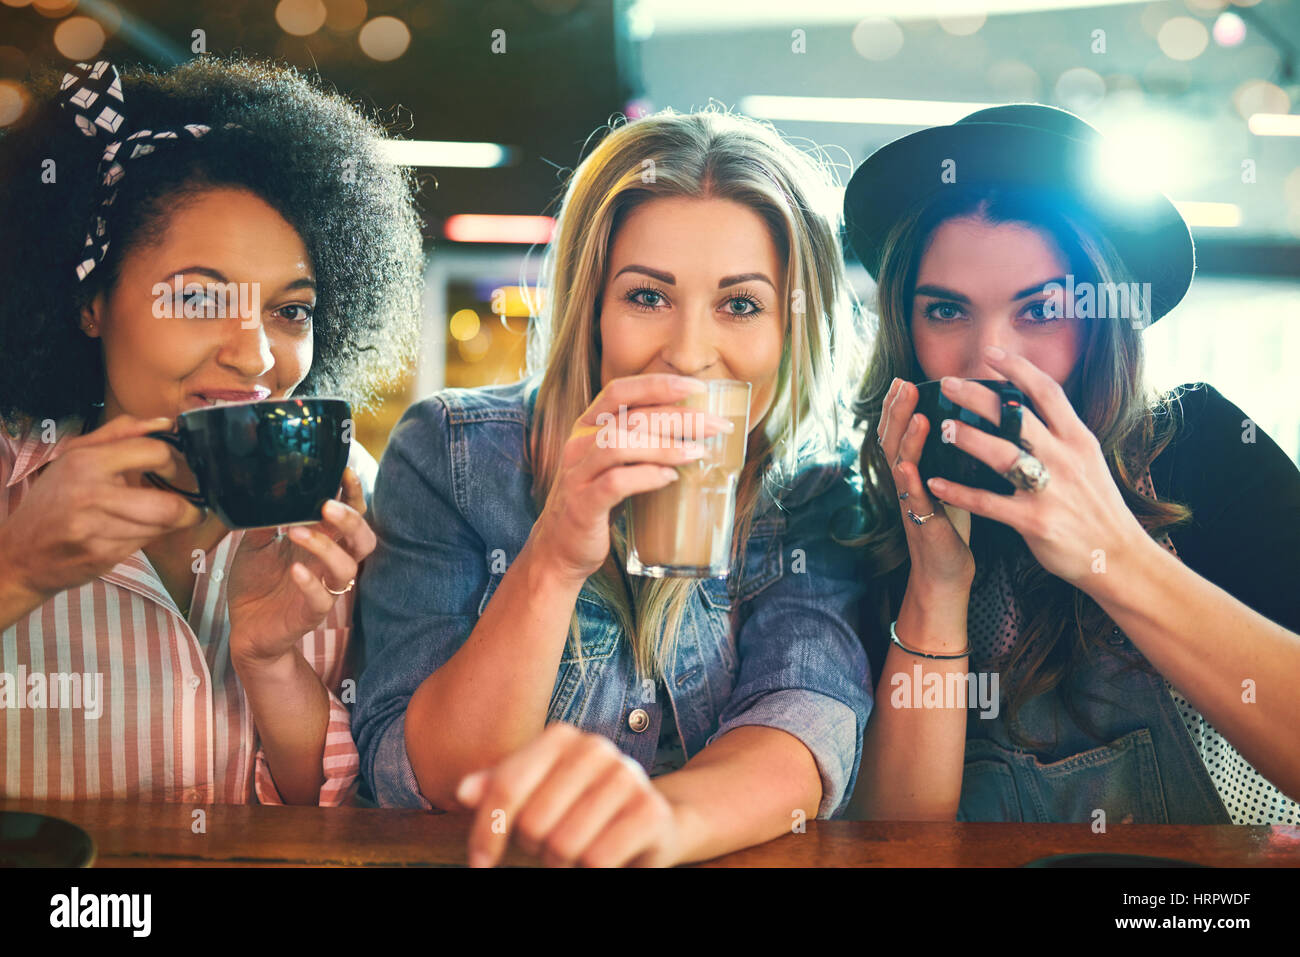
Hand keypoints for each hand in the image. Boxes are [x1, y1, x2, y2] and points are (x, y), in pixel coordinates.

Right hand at [0, 414, 202, 600]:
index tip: (172, 470)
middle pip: (169, 505)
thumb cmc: (54, 501)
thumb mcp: (75, 456)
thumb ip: (121, 433)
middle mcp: (90, 494)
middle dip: (188, 509)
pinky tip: (129, 533)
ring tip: (154, 519)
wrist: (20, 553)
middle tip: (187, 506)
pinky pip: (146, 544)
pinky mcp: (102, 556)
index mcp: (85, 460)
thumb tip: (166, 423)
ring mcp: (97, 529)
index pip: (154, 452)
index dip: (172, 462)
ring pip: (162, 527)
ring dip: (167, 525)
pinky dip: (147, 538)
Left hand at [227, 468, 375, 667]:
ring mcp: (323, 589)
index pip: (350, 516)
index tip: (344, 471)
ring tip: (296, 532)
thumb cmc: (257, 584)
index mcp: (322, 543)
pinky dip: (311, 583)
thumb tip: (268, 486)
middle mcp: (328, 564)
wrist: (244, 628)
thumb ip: (266, 519)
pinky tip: (294, 570)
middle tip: (327, 505)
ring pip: (347, 568)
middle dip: (352, 520)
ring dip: (326, 547)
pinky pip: (322, 599)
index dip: (354, 495)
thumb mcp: (255, 543)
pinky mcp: (310, 613)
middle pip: (363, 540)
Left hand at [454, 723, 682, 867]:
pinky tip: (600, 862)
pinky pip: (597, 860)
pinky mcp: (650, 811)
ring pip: (563, 845)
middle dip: (534, 849)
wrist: (652, 821)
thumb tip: (464, 792)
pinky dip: (590, 871)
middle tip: (550, 846)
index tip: (480, 863)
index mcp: (561, 737)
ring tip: (576, 852)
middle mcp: (596, 748)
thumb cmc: (579, 809)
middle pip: (532, 822)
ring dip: (562, 863)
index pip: (506, 788)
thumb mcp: (534, 795)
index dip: (486, 832)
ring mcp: (627, 776)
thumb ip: (498, 790)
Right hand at [529, 374, 734, 583]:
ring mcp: (577, 474)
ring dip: (665, 446)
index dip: (658, 384)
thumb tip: (695, 431)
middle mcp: (578, 444)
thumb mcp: (614, 465)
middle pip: (630, 417)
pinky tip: (670, 478)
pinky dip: (646, 476)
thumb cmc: (597, 503)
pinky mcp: (582, 504)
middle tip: (717, 426)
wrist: (560, 549)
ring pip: (620, 445)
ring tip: (698, 453)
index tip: (697, 387)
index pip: (620, 391)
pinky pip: (615, 483)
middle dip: (679, 417)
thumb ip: (639, 444)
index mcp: (586, 428)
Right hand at [878, 376, 975, 594]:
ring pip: (900, 464)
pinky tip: (907, 466)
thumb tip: (965, 420)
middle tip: (902, 384)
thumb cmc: (951, 524)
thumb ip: (948, 454)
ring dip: (905, 438)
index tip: (902, 380)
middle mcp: (907, 482)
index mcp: (914, 470)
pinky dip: (909, 481)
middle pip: (893, 439)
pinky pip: (913, 499)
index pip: (901, 430)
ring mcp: (911, 502)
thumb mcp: (949, 482)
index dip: (898, 406)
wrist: (945, 572)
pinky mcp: (923, 523)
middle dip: (897, 411)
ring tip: (914, 413)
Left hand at [922, 348, 1146, 586]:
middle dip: (980, 397)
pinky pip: (988, 503)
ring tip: (941, 426)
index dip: (1019, 369)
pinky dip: (959, 492)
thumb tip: (1028, 409)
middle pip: (1018, 417)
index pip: (1048, 392)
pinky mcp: (1035, 521)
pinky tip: (935, 483)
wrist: (1118, 557)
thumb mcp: (1088, 461)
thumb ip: (1060, 435)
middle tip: (948, 382)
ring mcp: (1050, 490)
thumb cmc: (1097, 507)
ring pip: (1003, 455)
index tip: (992, 352)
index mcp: (1079, 439)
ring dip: (968, 438)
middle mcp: (1065, 458)